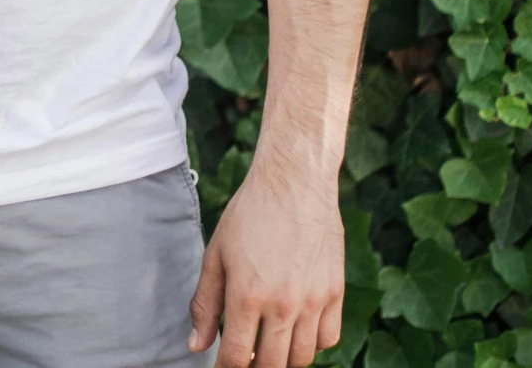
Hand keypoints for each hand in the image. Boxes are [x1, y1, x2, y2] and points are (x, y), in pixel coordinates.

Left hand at [188, 167, 344, 367]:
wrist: (294, 182)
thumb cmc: (249, 214)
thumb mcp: (216, 254)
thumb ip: (205, 303)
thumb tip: (196, 345)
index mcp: (247, 295)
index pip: (235, 357)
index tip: (223, 365)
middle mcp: (283, 304)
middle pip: (271, 365)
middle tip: (245, 356)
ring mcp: (313, 300)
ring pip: (302, 358)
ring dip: (283, 359)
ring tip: (269, 346)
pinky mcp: (335, 292)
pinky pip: (329, 338)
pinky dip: (313, 343)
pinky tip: (296, 329)